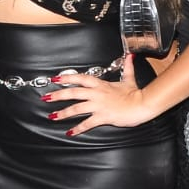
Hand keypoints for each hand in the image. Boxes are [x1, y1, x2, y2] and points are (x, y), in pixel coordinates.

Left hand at [41, 56, 157, 135]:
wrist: (142, 105)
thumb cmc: (135, 94)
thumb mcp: (129, 79)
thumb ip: (127, 67)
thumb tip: (130, 56)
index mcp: (101, 85)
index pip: (80, 78)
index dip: (67, 78)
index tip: (56, 79)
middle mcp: (97, 94)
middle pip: (73, 93)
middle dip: (58, 95)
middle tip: (46, 98)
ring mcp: (99, 106)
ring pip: (76, 108)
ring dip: (63, 113)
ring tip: (52, 116)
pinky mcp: (103, 117)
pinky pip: (87, 123)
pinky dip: (78, 128)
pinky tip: (70, 132)